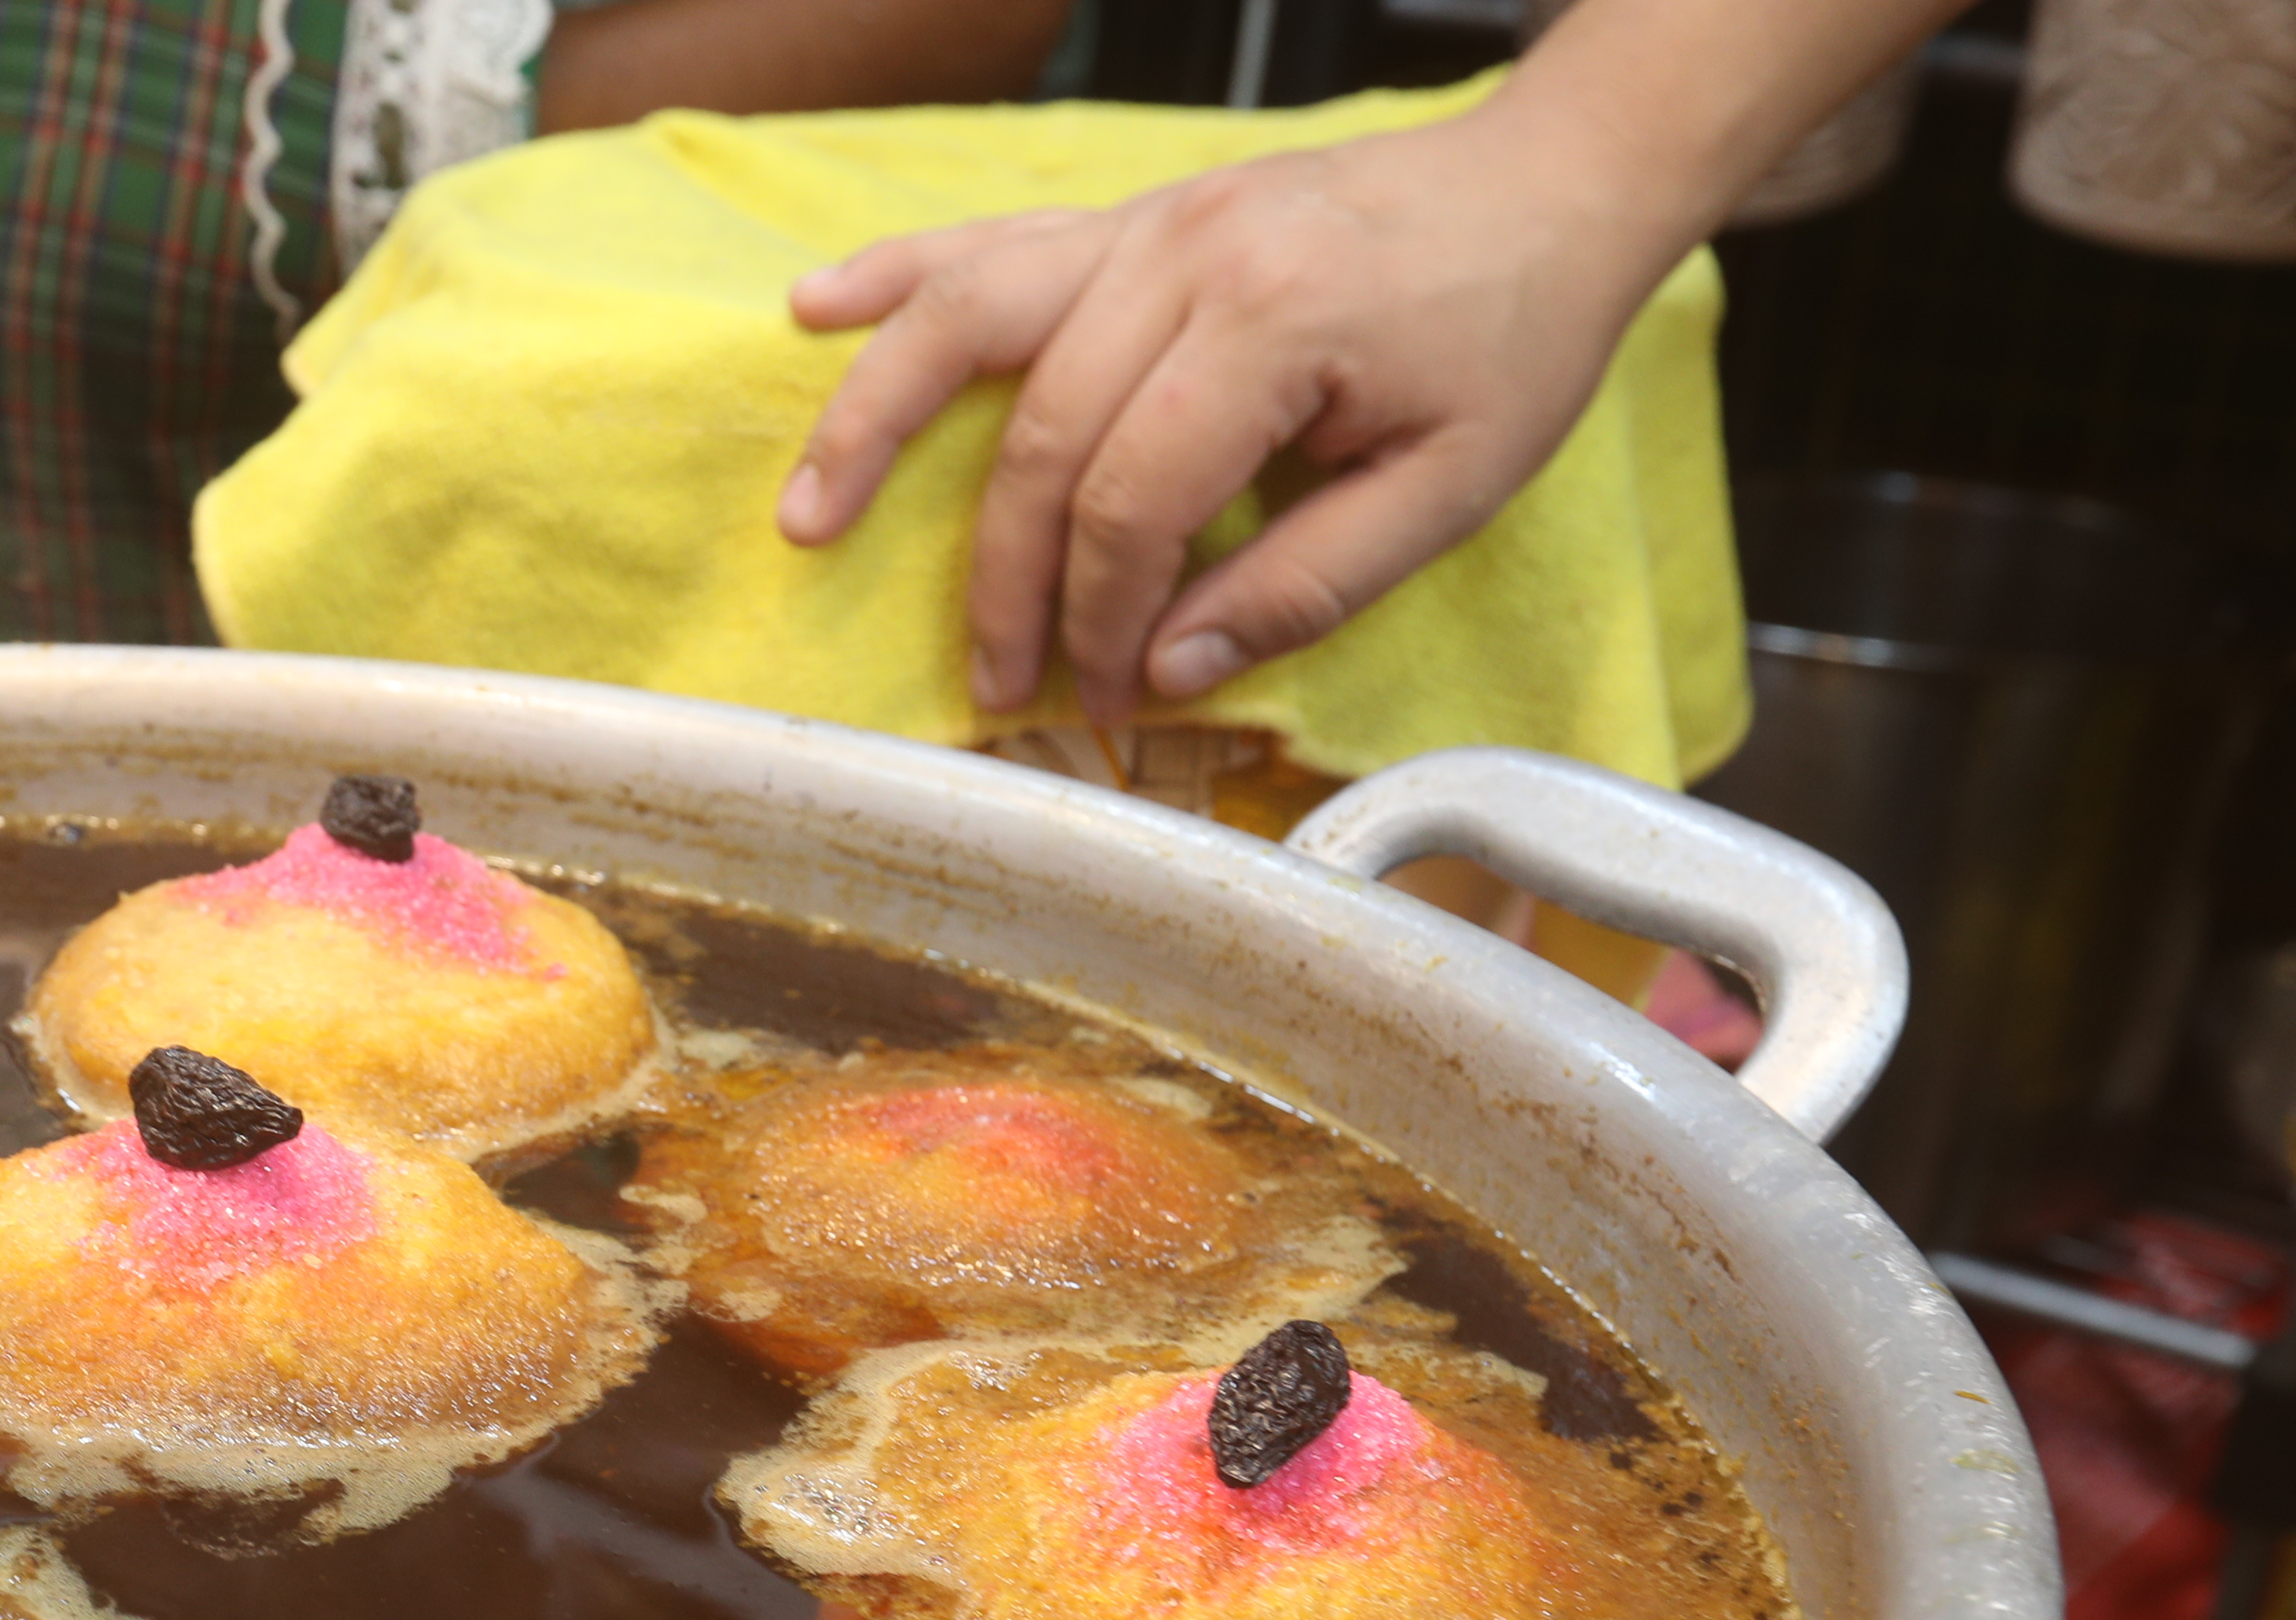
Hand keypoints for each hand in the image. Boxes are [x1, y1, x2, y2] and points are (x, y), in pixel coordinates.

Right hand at [771, 102, 1680, 727]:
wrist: (1554, 181)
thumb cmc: (1515, 333)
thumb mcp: (1450, 488)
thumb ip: (1306, 585)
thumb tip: (1172, 668)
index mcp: (1274, 324)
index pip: (1134, 499)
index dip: (1103, 617)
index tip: (1104, 699)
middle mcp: (1189, 257)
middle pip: (1041, 436)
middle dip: (1005, 578)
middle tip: (995, 682)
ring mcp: (1149, 222)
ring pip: (971, 319)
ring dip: (873, 420)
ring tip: (805, 514)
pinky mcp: (1134, 213)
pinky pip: (990, 239)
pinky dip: (895, 275)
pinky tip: (813, 310)